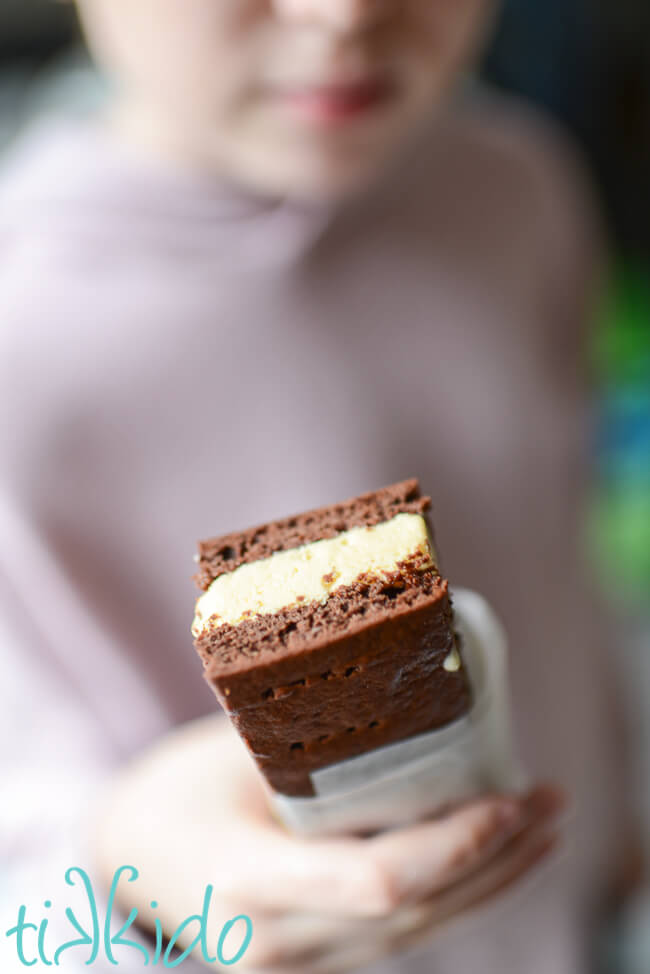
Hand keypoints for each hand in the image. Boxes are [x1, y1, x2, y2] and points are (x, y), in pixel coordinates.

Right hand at [93, 715, 564, 972]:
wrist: (127, 863)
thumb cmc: (174, 793)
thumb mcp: (229, 755)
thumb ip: (309, 745)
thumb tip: (399, 690)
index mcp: (248, 882)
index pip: (378, 884)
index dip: (453, 845)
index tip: (505, 798)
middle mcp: (278, 942)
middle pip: (414, 915)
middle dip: (494, 862)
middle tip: (548, 802)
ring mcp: (296, 964)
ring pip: (416, 932)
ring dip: (488, 882)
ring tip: (540, 828)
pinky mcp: (313, 961)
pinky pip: (398, 933)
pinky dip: (451, 894)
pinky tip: (488, 858)